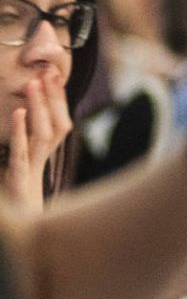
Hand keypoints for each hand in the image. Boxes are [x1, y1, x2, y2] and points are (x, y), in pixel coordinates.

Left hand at [4, 74, 71, 211]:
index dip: (59, 99)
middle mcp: (43, 160)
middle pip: (57, 125)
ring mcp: (31, 169)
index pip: (60, 122)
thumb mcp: (18, 163)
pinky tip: (18, 112)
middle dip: (53, 98)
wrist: (17, 227)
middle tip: (48, 71)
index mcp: (44, 155)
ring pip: (42, 135)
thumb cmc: (14, 195)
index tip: (55, 74)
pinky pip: (20, 151)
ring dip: (40, 107)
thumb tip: (22, 113)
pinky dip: (20, 130)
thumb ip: (23, 141)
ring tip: (33, 84)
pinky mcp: (16, 177)